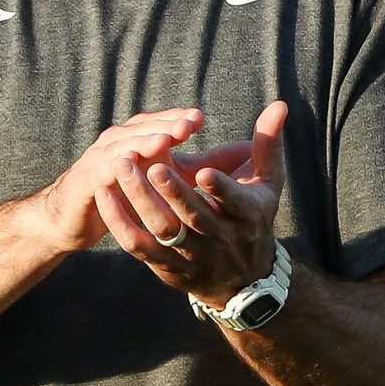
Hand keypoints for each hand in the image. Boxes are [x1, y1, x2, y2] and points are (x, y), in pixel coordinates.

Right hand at [28, 109, 206, 252]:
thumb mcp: (148, 183)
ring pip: (122, 146)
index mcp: (128, 141)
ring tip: (165, 140)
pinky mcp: (84, 182)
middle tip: (189, 123)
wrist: (68, 220)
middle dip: (165, 124)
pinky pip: (101, 171)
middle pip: (141, 129)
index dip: (174, 119)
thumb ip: (174, 171)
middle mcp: (112, 145)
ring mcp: (95, 160)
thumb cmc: (113, 199)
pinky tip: (130, 165)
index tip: (199, 118)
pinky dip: (115, 166)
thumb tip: (215, 168)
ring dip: (143, 141)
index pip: (154, 123)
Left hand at [96, 100, 289, 304]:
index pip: (235, 203)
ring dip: (140, 200)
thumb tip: (280, 105)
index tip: (203, 170)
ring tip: (121, 167)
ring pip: (163, 230)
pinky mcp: (166, 265)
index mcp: (248, 215)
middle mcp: (221, 238)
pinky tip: (104, 195)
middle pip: (193, 217)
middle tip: (151, 164)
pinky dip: (120, 223)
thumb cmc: (254, 218)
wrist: (243, 280)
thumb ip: (268, 144)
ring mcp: (192, 254)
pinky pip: (139, 246)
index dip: (220, 189)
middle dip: (172, 191)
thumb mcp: (268, 183)